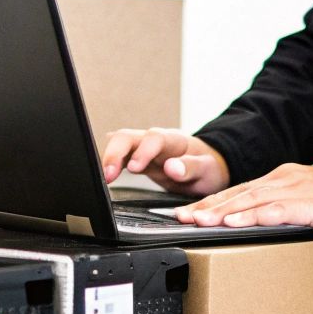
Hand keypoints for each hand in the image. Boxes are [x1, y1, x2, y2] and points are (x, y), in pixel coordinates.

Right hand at [101, 128, 230, 196]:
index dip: (141, 151)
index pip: (153, 139)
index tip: (134, 168)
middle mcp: (155, 140)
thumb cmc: (209, 167)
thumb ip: (191, 167)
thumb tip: (171, 167)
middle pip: (128, 136)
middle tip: (108, 175)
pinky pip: (120, 156)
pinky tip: (103, 172)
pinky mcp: (138, 159)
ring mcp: (144, 149)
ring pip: (120, 144)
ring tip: (104, 177)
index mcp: (173, 140)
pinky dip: (110, 163)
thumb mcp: (207, 170)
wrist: (208, 167)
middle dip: (115, 152)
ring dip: (109, 158)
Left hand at [175, 163, 312, 232]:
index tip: (190, 213)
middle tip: (181, 217)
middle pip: (237, 193)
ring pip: (249, 200)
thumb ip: (284, 208)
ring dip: (221, 211)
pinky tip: (233, 222)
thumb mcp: (308, 203)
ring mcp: (295, 189)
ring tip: (198, 221)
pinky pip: (274, 210)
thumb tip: (259, 223)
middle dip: (207, 206)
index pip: (240, 191)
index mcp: (283, 178)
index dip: (213, 202)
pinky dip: (250, 216)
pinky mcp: (308, 203)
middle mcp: (284, 179)